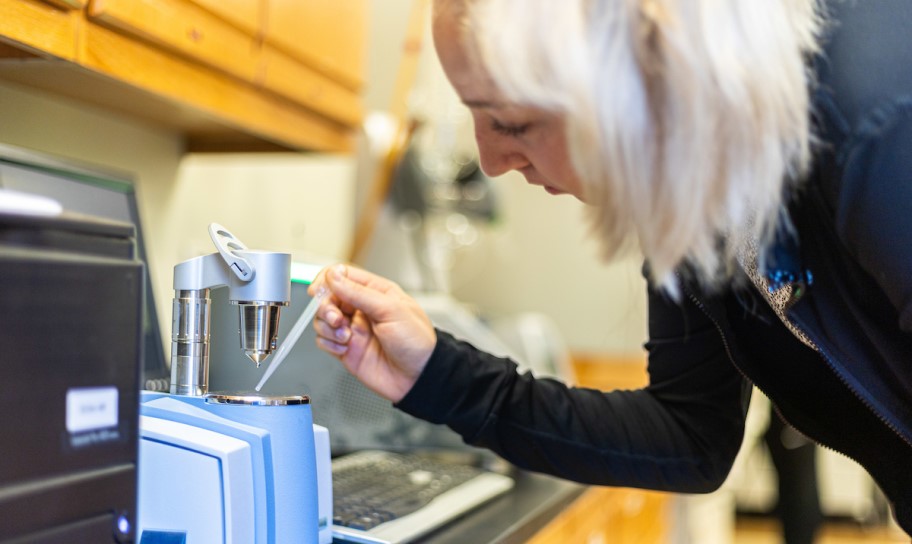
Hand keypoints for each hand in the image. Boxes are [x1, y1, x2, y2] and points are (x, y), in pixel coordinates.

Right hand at [309, 264, 436, 402]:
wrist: (418, 377)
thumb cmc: (416, 342)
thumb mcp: (390, 310)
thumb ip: (359, 293)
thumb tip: (333, 276)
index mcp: (375, 292)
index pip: (343, 275)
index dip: (327, 280)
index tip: (318, 290)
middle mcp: (362, 309)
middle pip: (328, 297)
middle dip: (326, 307)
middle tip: (336, 319)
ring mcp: (353, 329)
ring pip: (322, 319)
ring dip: (327, 327)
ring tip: (345, 336)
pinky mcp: (346, 349)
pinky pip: (324, 340)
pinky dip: (328, 344)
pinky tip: (344, 348)